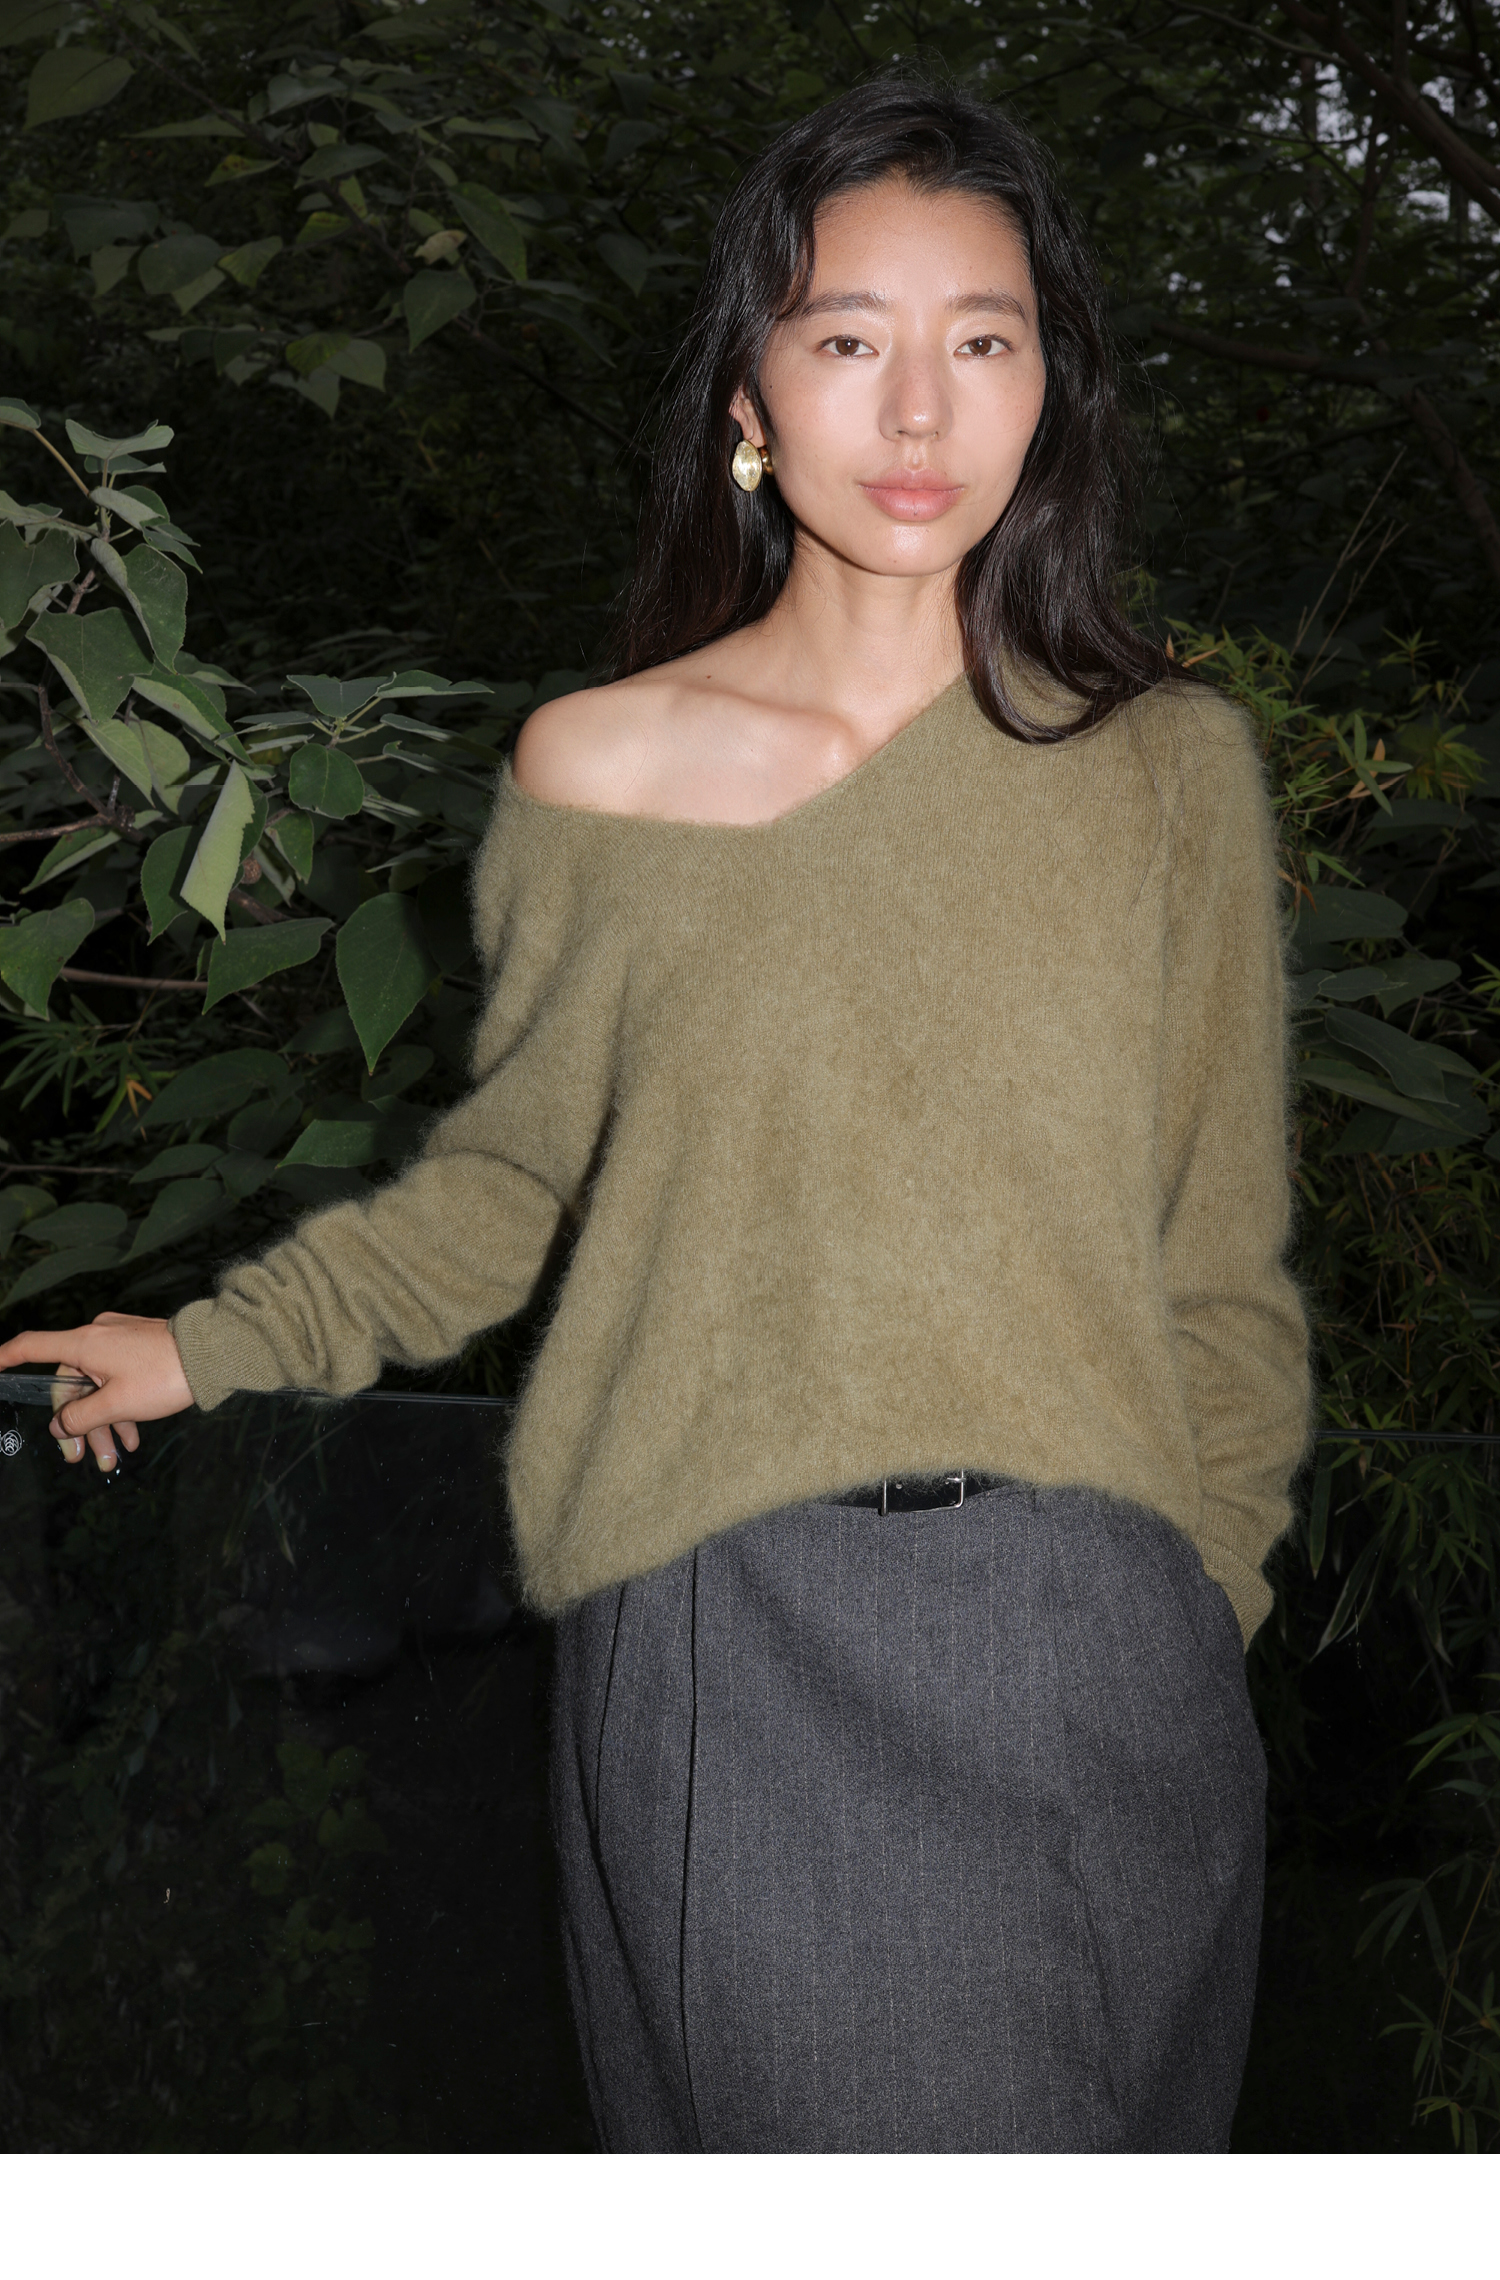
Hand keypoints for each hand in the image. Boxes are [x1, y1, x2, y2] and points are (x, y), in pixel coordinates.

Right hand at [0, 1313, 193, 1472]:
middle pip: (70, 1384)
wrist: (215, 1354)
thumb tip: (60, 1425)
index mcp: (84, 1344)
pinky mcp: (139, 1347)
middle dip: (77, 1425)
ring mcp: (119, 1341)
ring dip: (103, 1424)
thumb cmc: (163, 1376)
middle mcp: (97, 1337)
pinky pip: (118, 1379)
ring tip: (112, 1458)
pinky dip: (121, 1408)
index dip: (7, 1358)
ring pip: (98, 1386)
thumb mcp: (117, 1404)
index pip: (32, 1347)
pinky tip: (132, 1438)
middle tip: (83, 1459)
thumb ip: (81, 1417)